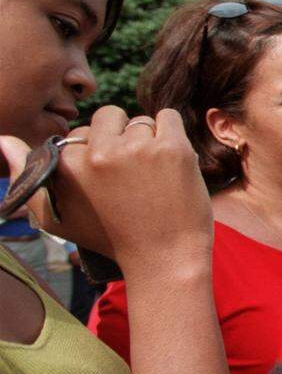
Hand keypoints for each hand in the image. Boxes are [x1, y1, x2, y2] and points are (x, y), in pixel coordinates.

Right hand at [0, 107, 213, 275]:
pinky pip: (168, 116)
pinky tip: (169, 159)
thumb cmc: (109, 238)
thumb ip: (26, 175)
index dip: (95, 152)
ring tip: (151, 174)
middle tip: (130, 172)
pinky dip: (171, 132)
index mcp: (66, 165)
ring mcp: (137, 148)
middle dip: (119, 137)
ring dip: (147, 139)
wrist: (163, 257)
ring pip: (140, 120)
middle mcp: (99, 153)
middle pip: (109, 117)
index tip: (107, 177)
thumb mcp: (55, 215)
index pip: (80, 133)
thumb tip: (3, 140)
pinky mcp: (173, 148)